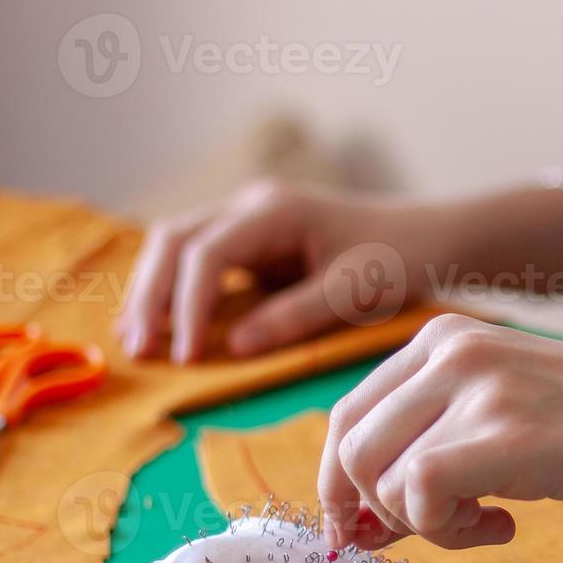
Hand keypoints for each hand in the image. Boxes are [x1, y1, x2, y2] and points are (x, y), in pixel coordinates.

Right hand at [115, 181, 442, 362]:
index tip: (184, 356)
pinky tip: (157, 325)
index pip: (206, 253)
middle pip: (174, 240)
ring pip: (176, 246)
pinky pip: (197, 261)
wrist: (429, 238)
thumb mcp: (354, 291)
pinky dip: (173, 291)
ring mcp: (247, 220)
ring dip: (152, 291)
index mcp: (275, 210)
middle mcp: (251, 206)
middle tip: (138, 351)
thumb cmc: (399, 258)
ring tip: (133, 342)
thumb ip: (295, 315)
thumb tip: (232, 346)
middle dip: (150, 294)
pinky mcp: (251, 242)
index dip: (186, 305)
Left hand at [317, 314, 562, 550]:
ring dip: (425, 524)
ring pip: (381, 479)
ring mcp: (476, 388)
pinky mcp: (503, 434)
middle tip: (429, 536)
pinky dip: (452, 531)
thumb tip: (359, 523)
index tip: (365, 531)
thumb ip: (435, 442)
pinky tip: (507, 521)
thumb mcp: (506, 407)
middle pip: (349, 449)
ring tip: (488, 519)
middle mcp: (449, 351)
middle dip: (370, 513)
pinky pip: (421, 495)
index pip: (348, 415)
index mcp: (443, 338)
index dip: (341, 485)